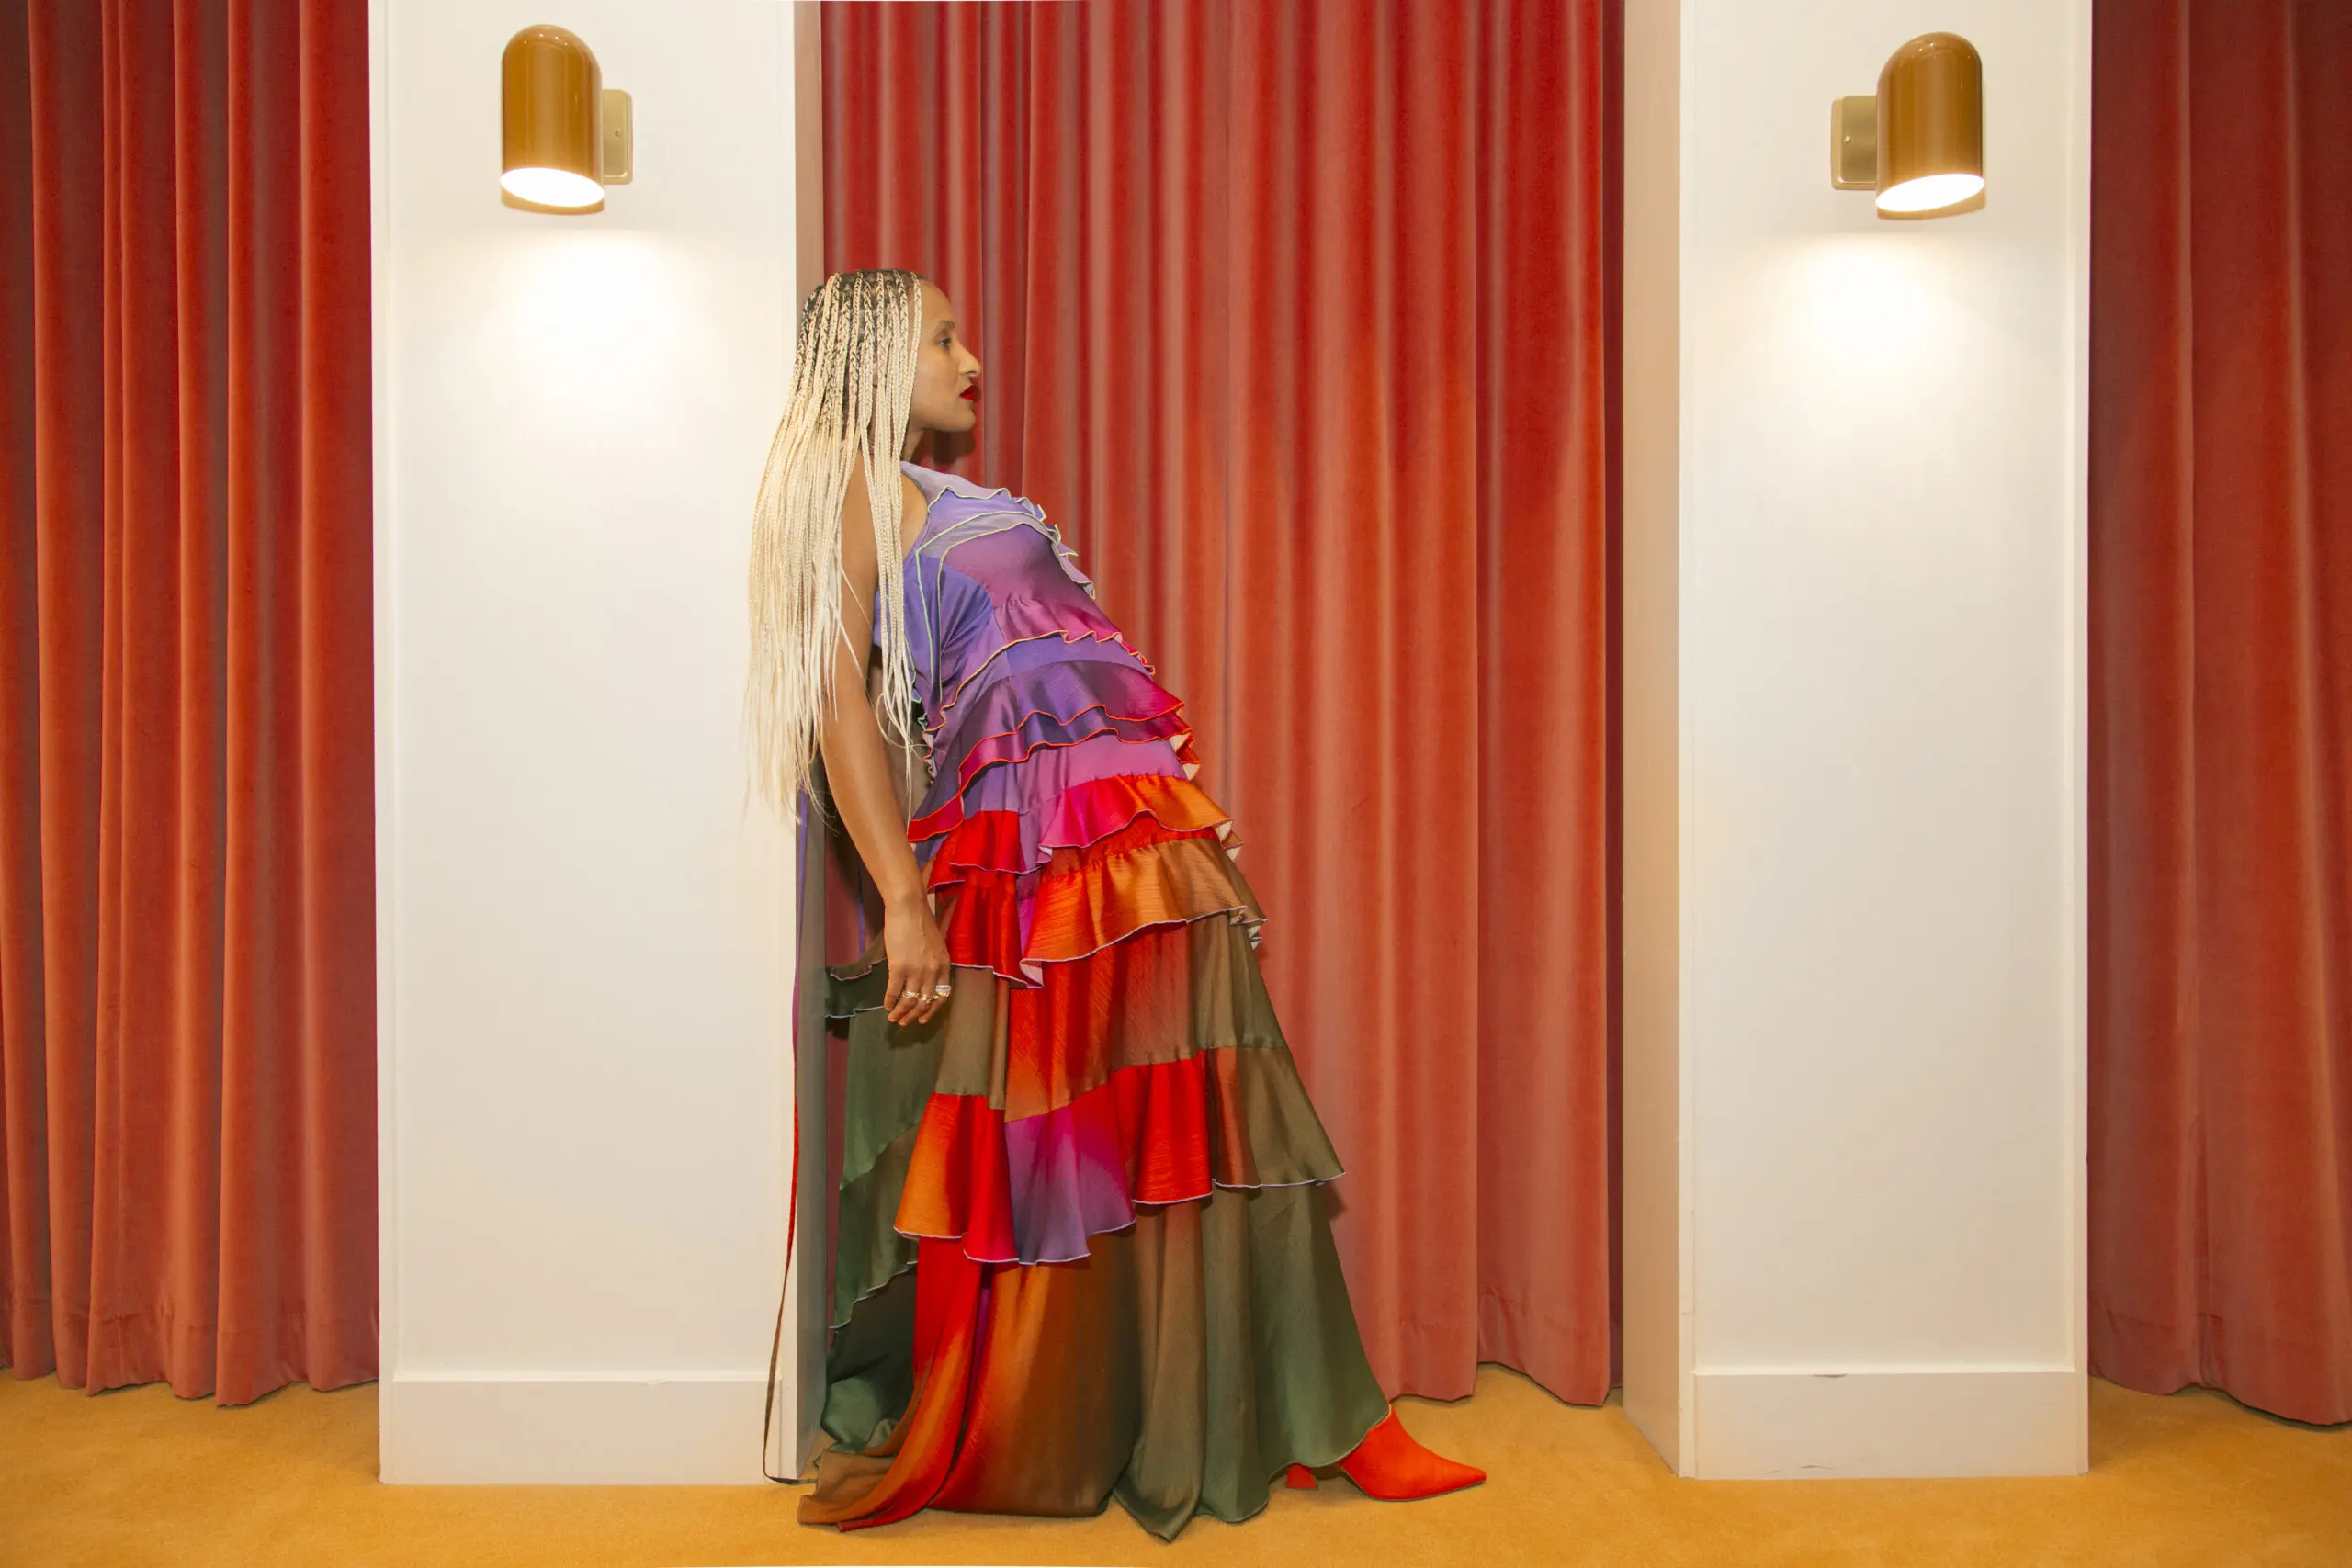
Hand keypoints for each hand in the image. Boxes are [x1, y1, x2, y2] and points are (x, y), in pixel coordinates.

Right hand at [882, 891, 952, 1026]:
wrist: (909, 909)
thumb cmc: (921, 922)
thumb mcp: (937, 944)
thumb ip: (935, 962)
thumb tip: (927, 978)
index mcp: (944, 965)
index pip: (942, 996)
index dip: (932, 1010)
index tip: (923, 1018)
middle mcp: (933, 972)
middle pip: (925, 1002)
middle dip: (914, 1016)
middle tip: (905, 1022)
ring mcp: (916, 971)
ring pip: (909, 1001)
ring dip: (900, 1013)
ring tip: (893, 1018)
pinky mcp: (899, 968)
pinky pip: (894, 991)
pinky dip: (889, 1001)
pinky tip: (885, 1005)